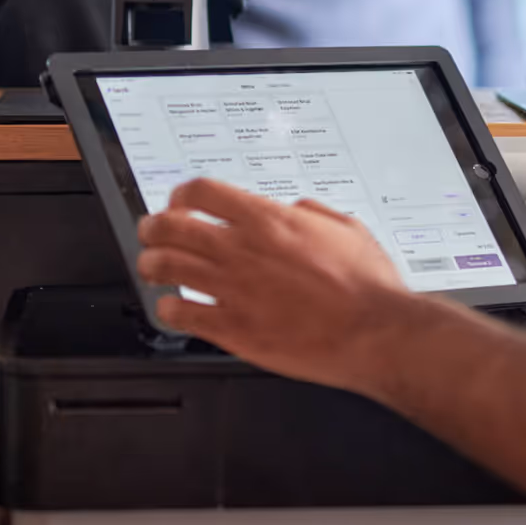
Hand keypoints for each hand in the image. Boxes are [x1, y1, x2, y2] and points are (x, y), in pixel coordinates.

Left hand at [137, 178, 411, 393]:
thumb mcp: (346, 227)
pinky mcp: (233, 330)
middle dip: (154, 227)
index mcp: (269, 220)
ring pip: (167, 267)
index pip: (202, 192)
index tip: (180, 202)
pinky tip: (173, 306)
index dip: (183, 194)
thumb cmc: (367, 284)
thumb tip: (295, 209)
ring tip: (152, 266)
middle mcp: (243, 250)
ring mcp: (233, 291)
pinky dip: (169, 307)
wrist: (373, 332)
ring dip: (152, 263)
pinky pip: (181, 314)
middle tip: (152, 231)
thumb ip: (312, 212)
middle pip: (173, 227)